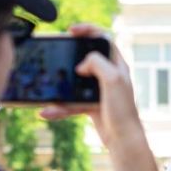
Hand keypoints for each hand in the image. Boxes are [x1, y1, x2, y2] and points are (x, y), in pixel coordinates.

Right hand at [40, 25, 143, 149]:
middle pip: (86, 57)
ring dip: (61, 87)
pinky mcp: (91, 105)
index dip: (88, 30)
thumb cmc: (122, 110)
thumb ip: (97, 63)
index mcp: (117, 65)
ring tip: (47, 89)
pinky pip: (71, 102)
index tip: (71, 30)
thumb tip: (81, 64)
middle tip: (57, 52)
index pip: (103, 38)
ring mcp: (99, 90)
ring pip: (75, 82)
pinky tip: (47, 112)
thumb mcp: (113, 79)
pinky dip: (60, 107)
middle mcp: (109, 75)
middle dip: (70, 55)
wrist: (123, 140)